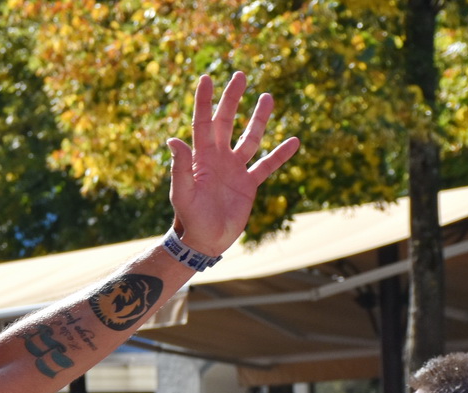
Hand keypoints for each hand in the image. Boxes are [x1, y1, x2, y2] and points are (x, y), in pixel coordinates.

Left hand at [168, 72, 300, 254]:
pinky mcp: (249, 184)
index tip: (207, 78)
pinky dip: (280, 154)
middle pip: (226, 122)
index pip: (202, 122)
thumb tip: (173, 139)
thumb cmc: (189, 219)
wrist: (205, 242)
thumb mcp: (183, 193)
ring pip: (249, 138)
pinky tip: (293, 141)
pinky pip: (267, 164)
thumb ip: (180, 167)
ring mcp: (234, 170)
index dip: (204, 101)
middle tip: (240, 76)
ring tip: (268, 97)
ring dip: (258, 119)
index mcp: (200, 158)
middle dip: (232, 99)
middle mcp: (218, 158)